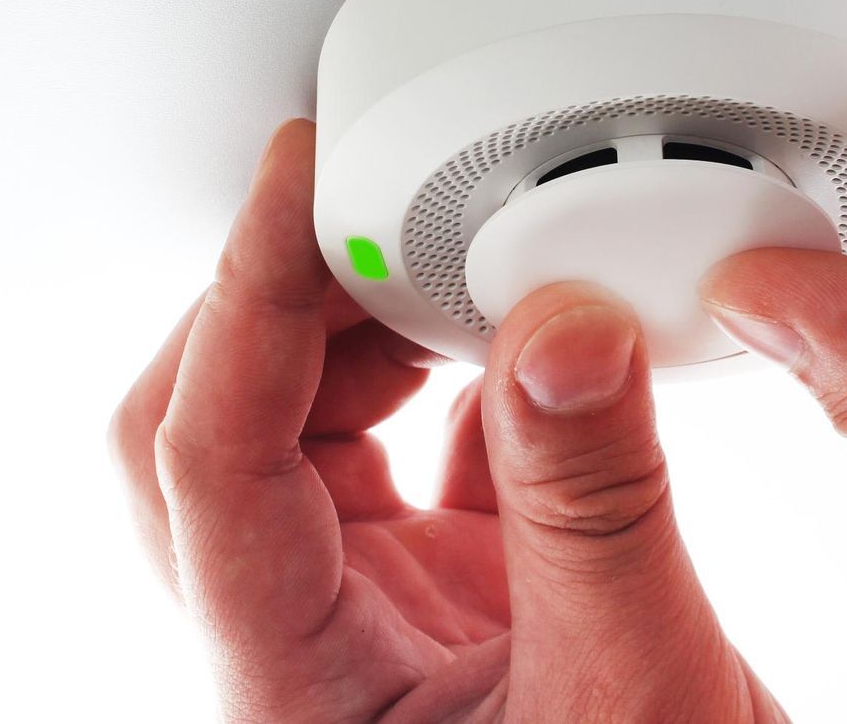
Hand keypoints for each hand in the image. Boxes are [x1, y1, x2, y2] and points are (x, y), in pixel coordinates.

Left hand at [109, 122, 782, 722]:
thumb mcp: (633, 694)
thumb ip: (593, 511)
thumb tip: (562, 327)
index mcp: (291, 685)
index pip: (214, 451)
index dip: (244, 292)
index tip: (301, 175)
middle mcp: (302, 642)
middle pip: (215, 426)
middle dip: (282, 295)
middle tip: (370, 193)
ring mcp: (368, 618)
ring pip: (298, 432)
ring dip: (360, 329)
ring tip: (448, 256)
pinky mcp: (443, 598)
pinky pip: (412, 451)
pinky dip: (454, 372)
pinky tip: (518, 339)